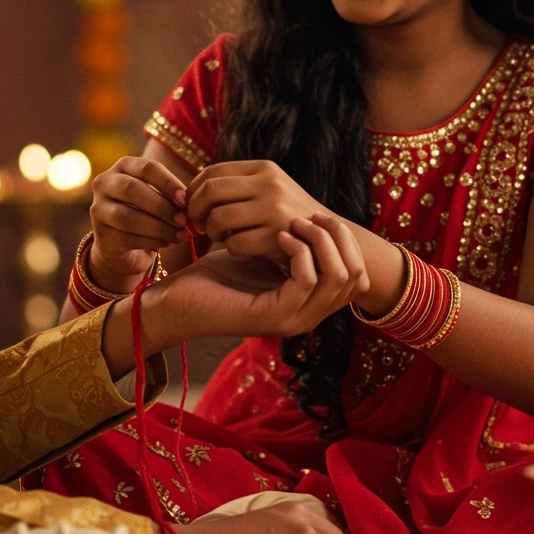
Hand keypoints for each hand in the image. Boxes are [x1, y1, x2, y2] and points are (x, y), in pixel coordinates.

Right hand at [89, 156, 189, 284]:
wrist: (124, 244)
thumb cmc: (148, 213)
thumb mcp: (158, 197)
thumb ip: (171, 196)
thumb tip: (190, 204)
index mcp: (123, 166)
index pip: (146, 168)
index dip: (168, 183)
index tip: (185, 199)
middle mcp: (104, 183)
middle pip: (132, 189)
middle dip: (162, 206)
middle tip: (183, 220)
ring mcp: (98, 209)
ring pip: (128, 216)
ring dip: (158, 227)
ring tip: (180, 234)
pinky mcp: (101, 235)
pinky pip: (127, 238)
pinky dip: (152, 241)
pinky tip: (168, 242)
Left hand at [149, 213, 369, 344]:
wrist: (176, 303)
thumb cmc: (212, 277)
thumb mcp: (259, 256)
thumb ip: (283, 244)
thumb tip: (303, 215)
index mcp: (308, 302)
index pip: (357, 277)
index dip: (347, 242)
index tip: (321, 216)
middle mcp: (308, 314)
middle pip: (357, 277)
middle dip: (340, 238)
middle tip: (313, 216)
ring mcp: (295, 319)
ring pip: (339, 278)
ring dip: (322, 242)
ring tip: (296, 222)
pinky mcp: (276, 317)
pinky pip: (307, 281)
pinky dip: (299, 253)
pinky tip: (280, 236)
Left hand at [187, 160, 325, 260]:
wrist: (329, 239)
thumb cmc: (286, 216)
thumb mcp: (268, 189)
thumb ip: (237, 185)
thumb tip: (191, 188)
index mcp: (264, 168)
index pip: (211, 172)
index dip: (193, 191)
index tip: (190, 206)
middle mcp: (269, 183)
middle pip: (210, 191)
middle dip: (195, 210)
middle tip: (198, 224)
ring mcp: (275, 209)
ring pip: (219, 218)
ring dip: (211, 231)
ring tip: (219, 236)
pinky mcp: (278, 236)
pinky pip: (235, 243)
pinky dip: (230, 248)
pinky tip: (238, 247)